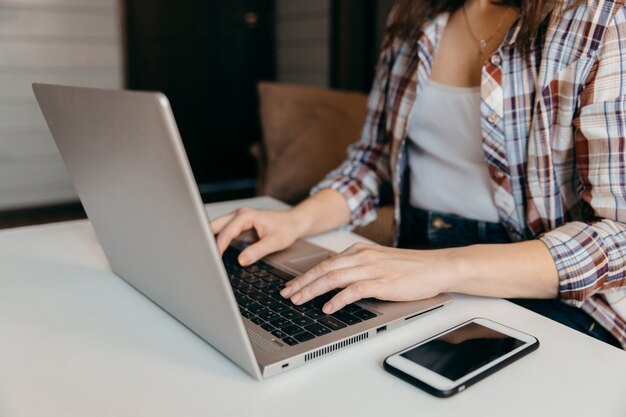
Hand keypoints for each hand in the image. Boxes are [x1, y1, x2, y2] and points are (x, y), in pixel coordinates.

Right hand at [210, 207, 302, 265]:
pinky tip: (215, 254)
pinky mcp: (237, 227)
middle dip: (206, 239)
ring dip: (210, 241)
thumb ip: (258, 251)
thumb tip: (241, 260)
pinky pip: (223, 234)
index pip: (226, 232)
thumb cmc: (286, 228)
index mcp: (246, 215)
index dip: (219, 246)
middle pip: (214, 226)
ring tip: (205, 257)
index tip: (214, 259)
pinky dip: (217, 243)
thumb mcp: (275, 242)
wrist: (293, 222)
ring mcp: (236, 220)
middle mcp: (239, 215)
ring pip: (216, 229)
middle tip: (202, 256)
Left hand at [279, 242, 455, 313]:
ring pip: (333, 277)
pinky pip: (353, 290)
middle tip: (286, 294)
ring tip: (298, 300)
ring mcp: (371, 268)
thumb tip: (335, 274)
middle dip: (302, 282)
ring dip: (312, 290)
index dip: (306, 274)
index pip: (326, 262)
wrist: (436, 266)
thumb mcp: (379, 260)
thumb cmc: (410, 267)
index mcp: (360, 250)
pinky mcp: (381, 282)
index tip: (291, 284)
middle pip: (324, 269)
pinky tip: (327, 307)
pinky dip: (337, 299)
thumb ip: (358, 264)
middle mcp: (362, 257)